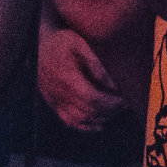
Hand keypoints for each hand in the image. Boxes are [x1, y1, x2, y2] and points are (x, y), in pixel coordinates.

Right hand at [38, 17, 125, 133]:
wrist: (41, 42)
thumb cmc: (63, 40)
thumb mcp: (81, 44)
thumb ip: (96, 63)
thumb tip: (111, 84)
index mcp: (67, 78)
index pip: (92, 98)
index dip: (110, 102)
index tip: (125, 99)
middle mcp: (59, 93)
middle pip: (88, 111)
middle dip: (110, 110)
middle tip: (125, 104)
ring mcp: (54, 100)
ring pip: (79, 119)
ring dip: (100, 118)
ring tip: (116, 110)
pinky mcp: (52, 102)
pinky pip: (68, 121)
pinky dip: (85, 126)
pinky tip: (99, 124)